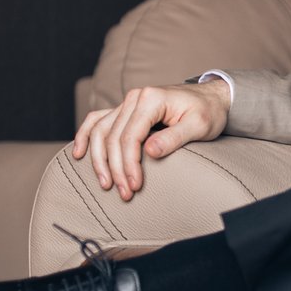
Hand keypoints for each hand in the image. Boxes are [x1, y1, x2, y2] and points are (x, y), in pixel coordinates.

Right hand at [71, 81, 228, 200]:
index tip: (134, 186)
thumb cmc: (208, 111)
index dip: (129, 164)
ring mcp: (127, 103)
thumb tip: (149, 152)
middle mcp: (134, 98)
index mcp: (151, 99)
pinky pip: (98, 121)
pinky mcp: (125, 110)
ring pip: (101, 131)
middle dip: (116, 169)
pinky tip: (78, 153)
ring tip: (105, 184)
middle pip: (113, 137)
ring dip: (99, 159)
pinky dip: (85, 136)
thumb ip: (174, 138)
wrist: (212, 97)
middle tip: (124, 193)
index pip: (130, 136)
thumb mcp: (199, 125)